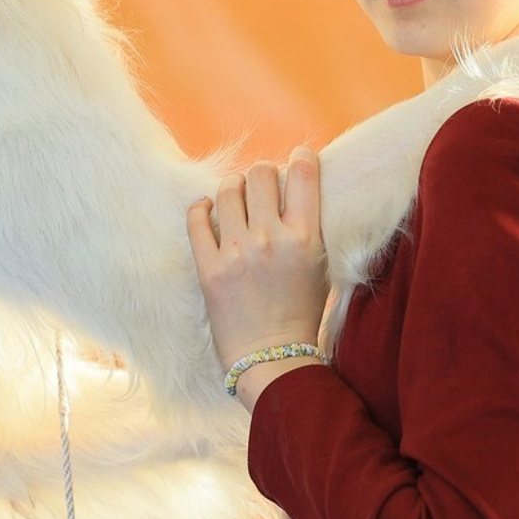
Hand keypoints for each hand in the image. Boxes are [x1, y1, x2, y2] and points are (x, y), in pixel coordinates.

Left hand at [187, 146, 328, 408]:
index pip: (303, 174)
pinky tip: (206, 210)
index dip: (301, 157)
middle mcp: (271, 238)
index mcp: (305, 237)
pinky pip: (197, 219)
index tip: (298, 158)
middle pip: (261, 174)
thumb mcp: (321, 267)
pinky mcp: (209, 267)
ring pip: (228, 190)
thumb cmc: (301, 314)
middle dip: (263, 174)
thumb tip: (297, 192)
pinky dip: (200, 208)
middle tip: (262, 186)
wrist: (273, 360)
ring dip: (232, 187)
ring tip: (234, 197)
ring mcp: (238, 252)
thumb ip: (309, 228)